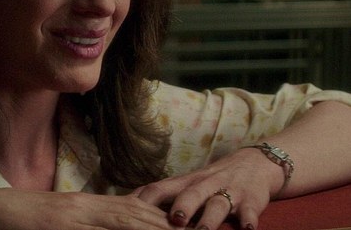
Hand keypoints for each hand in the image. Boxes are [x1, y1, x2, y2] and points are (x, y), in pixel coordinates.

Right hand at [0, 187, 181, 229]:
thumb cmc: (20, 224)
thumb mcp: (58, 226)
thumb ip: (83, 227)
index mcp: (86, 207)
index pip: (132, 209)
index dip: (161, 215)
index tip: (188, 222)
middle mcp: (86, 206)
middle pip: (138, 211)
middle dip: (171, 220)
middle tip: (201, 225)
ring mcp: (76, 214)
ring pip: (127, 217)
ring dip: (158, 224)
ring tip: (186, 228)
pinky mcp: (65, 223)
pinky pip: (103, 228)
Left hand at [133, 148, 283, 229]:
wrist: (256, 164)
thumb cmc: (212, 179)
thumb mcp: (187, 183)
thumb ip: (164, 194)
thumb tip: (131, 203)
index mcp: (186, 182)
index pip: (161, 187)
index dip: (147, 198)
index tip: (132, 211)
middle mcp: (206, 185)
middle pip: (191, 193)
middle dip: (182, 206)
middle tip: (175, 220)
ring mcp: (229, 192)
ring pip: (218, 204)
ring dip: (210, 218)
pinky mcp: (251, 201)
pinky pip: (250, 211)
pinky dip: (250, 220)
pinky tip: (248, 229)